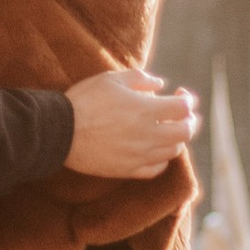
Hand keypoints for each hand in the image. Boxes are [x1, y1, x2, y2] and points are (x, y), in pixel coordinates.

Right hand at [64, 69, 199, 181]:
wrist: (60, 131)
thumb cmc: (84, 100)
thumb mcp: (111, 78)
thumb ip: (140, 78)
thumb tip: (160, 84)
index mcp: (145, 110)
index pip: (183, 108)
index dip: (187, 99)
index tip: (179, 95)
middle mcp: (148, 135)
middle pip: (185, 132)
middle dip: (190, 121)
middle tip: (184, 115)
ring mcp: (139, 155)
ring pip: (174, 151)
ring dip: (177, 139)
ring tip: (169, 131)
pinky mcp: (128, 170)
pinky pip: (156, 169)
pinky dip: (162, 160)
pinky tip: (157, 151)